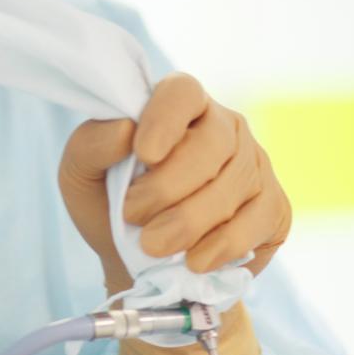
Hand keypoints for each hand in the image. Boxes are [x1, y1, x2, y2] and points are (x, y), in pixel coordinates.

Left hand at [58, 72, 290, 292]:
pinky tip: (194, 260)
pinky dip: (221, 245)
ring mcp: (255, 165)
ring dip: (189, 221)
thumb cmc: (109, 205)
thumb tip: (124, 130)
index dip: (166, 119)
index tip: (144, 155)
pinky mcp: (273, 207)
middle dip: (169, 187)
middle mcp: (223, 126)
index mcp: (177, 106)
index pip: (182, 91)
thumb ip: (90, 145)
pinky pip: (256, 222)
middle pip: (212, 143)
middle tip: (133, 216)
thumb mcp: (80, 174)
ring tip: (153, 246)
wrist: (138, 263)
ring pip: (233, 186)